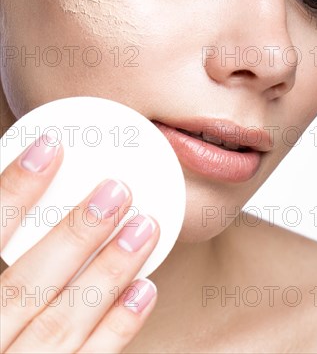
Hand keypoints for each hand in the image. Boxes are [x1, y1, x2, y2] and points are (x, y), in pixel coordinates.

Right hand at [0, 134, 159, 352]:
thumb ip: (7, 256)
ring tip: (143, 227)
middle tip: (116, 189)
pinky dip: (117, 328)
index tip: (50, 147)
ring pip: (61, 327)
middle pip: (24, 288)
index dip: (12, 192)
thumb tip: (29, 188)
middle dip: (73, 236)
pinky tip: (144, 289)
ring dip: (107, 273)